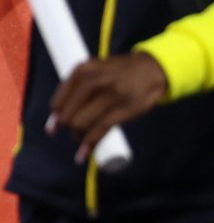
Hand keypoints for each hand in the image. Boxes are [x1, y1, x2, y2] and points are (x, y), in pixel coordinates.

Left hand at [47, 53, 169, 164]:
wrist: (151, 70)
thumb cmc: (119, 73)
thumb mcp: (95, 71)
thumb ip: (77, 88)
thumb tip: (57, 117)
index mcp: (82, 71)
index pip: (59, 102)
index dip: (55, 118)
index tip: (54, 129)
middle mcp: (93, 82)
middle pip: (69, 115)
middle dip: (69, 128)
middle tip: (75, 133)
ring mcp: (109, 95)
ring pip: (82, 123)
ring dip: (79, 137)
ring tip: (83, 141)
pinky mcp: (124, 108)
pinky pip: (101, 129)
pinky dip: (91, 143)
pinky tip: (85, 152)